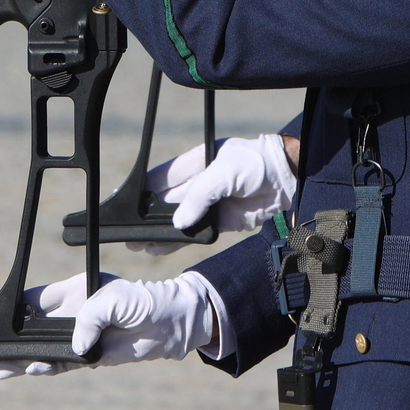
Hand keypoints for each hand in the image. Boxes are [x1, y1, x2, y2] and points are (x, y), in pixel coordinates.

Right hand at [0, 271, 216, 377]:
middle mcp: (74, 313)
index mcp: (75, 291)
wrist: (168, 324)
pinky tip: (29, 370)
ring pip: (43, 348)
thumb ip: (90, 319)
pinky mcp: (88, 356)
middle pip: (35, 328)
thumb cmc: (142, 302)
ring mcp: (80, 335)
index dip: (17, 308)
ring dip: (23, 358)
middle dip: (13, 339)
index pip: (38, 299)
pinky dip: (45, 368)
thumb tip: (76, 347)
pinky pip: (61, 363)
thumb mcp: (113, 300)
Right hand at [125, 134, 298, 254]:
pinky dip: (174, 241)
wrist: (287, 180)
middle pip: (164, 202)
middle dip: (145, 215)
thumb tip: (178, 222)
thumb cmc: (257, 163)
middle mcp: (197, 184)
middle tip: (124, 229)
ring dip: (157, 231)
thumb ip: (201, 195)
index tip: (122, 199)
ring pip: (175, 220)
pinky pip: (191, 234)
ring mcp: (207, 204)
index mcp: (195, 162)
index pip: (161, 177)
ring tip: (135, 243)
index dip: (142, 188)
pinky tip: (157, 247)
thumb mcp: (226, 171)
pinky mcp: (217, 222)